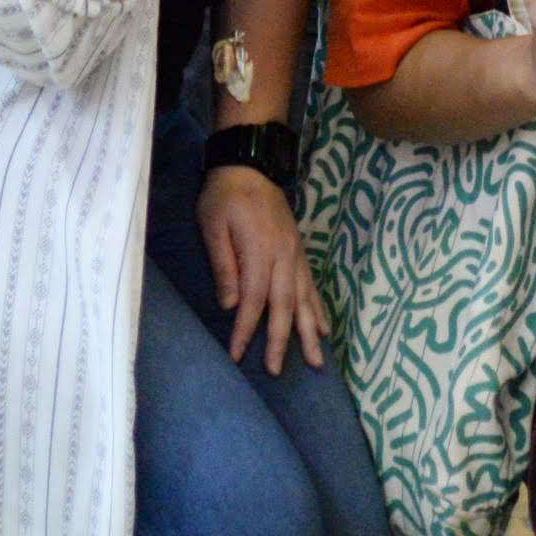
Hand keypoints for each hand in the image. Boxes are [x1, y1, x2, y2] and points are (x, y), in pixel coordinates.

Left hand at [197, 156, 332, 373]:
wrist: (250, 164)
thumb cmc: (223, 196)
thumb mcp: (213, 226)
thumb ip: (224, 265)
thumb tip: (229, 305)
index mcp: (260, 250)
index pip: (253, 299)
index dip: (246, 329)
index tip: (238, 356)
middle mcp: (283, 255)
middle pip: (285, 305)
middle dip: (282, 340)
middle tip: (278, 371)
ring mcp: (296, 253)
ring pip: (305, 298)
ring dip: (309, 331)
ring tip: (316, 360)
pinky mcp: (299, 250)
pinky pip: (311, 285)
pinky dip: (318, 308)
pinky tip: (322, 327)